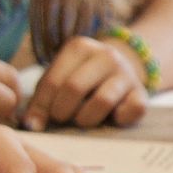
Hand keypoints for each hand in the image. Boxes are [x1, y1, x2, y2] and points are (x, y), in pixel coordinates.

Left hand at [23, 35, 148, 130]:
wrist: (119, 70)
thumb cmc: (79, 79)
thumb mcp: (58, 80)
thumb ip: (42, 100)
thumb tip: (30, 125)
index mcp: (79, 47)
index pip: (53, 81)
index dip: (41, 107)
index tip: (36, 123)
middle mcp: (106, 55)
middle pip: (75, 88)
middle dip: (62, 111)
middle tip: (61, 118)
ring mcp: (126, 73)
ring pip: (103, 100)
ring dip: (86, 118)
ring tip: (82, 120)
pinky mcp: (142, 93)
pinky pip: (132, 111)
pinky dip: (119, 119)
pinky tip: (111, 118)